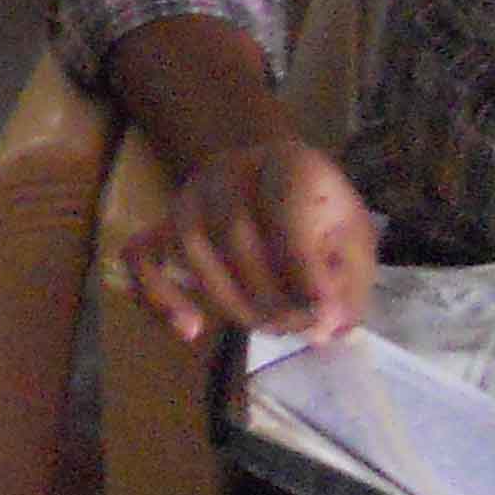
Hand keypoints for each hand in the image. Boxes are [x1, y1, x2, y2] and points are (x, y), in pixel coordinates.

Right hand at [120, 133, 376, 344]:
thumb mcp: (353, 237)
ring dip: (230, 303)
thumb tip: (325, 327)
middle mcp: (228, 171)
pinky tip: (189, 329)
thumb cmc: (320, 213)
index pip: (287, 218)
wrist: (275, 177)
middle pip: (235, 236)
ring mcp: (188, 195)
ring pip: (190, 248)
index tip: (326, 320)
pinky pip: (141, 256)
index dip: (306, 274)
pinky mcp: (162, 222)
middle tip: (301, 330)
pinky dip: (157, 295)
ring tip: (267, 328)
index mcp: (288, 165)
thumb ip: (346, 282)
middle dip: (271, 298)